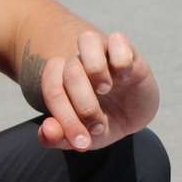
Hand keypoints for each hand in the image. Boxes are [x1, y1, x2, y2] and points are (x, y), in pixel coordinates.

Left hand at [34, 27, 158, 152]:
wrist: (134, 113)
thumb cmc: (102, 122)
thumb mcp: (84, 138)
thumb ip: (60, 137)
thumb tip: (48, 130)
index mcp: (62, 82)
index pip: (52, 89)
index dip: (64, 116)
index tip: (82, 142)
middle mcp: (79, 63)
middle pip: (70, 70)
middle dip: (84, 105)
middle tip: (99, 126)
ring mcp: (102, 53)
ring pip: (86, 39)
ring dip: (95, 68)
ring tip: (105, 88)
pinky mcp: (125, 49)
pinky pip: (117, 39)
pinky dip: (121, 59)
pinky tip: (126, 76)